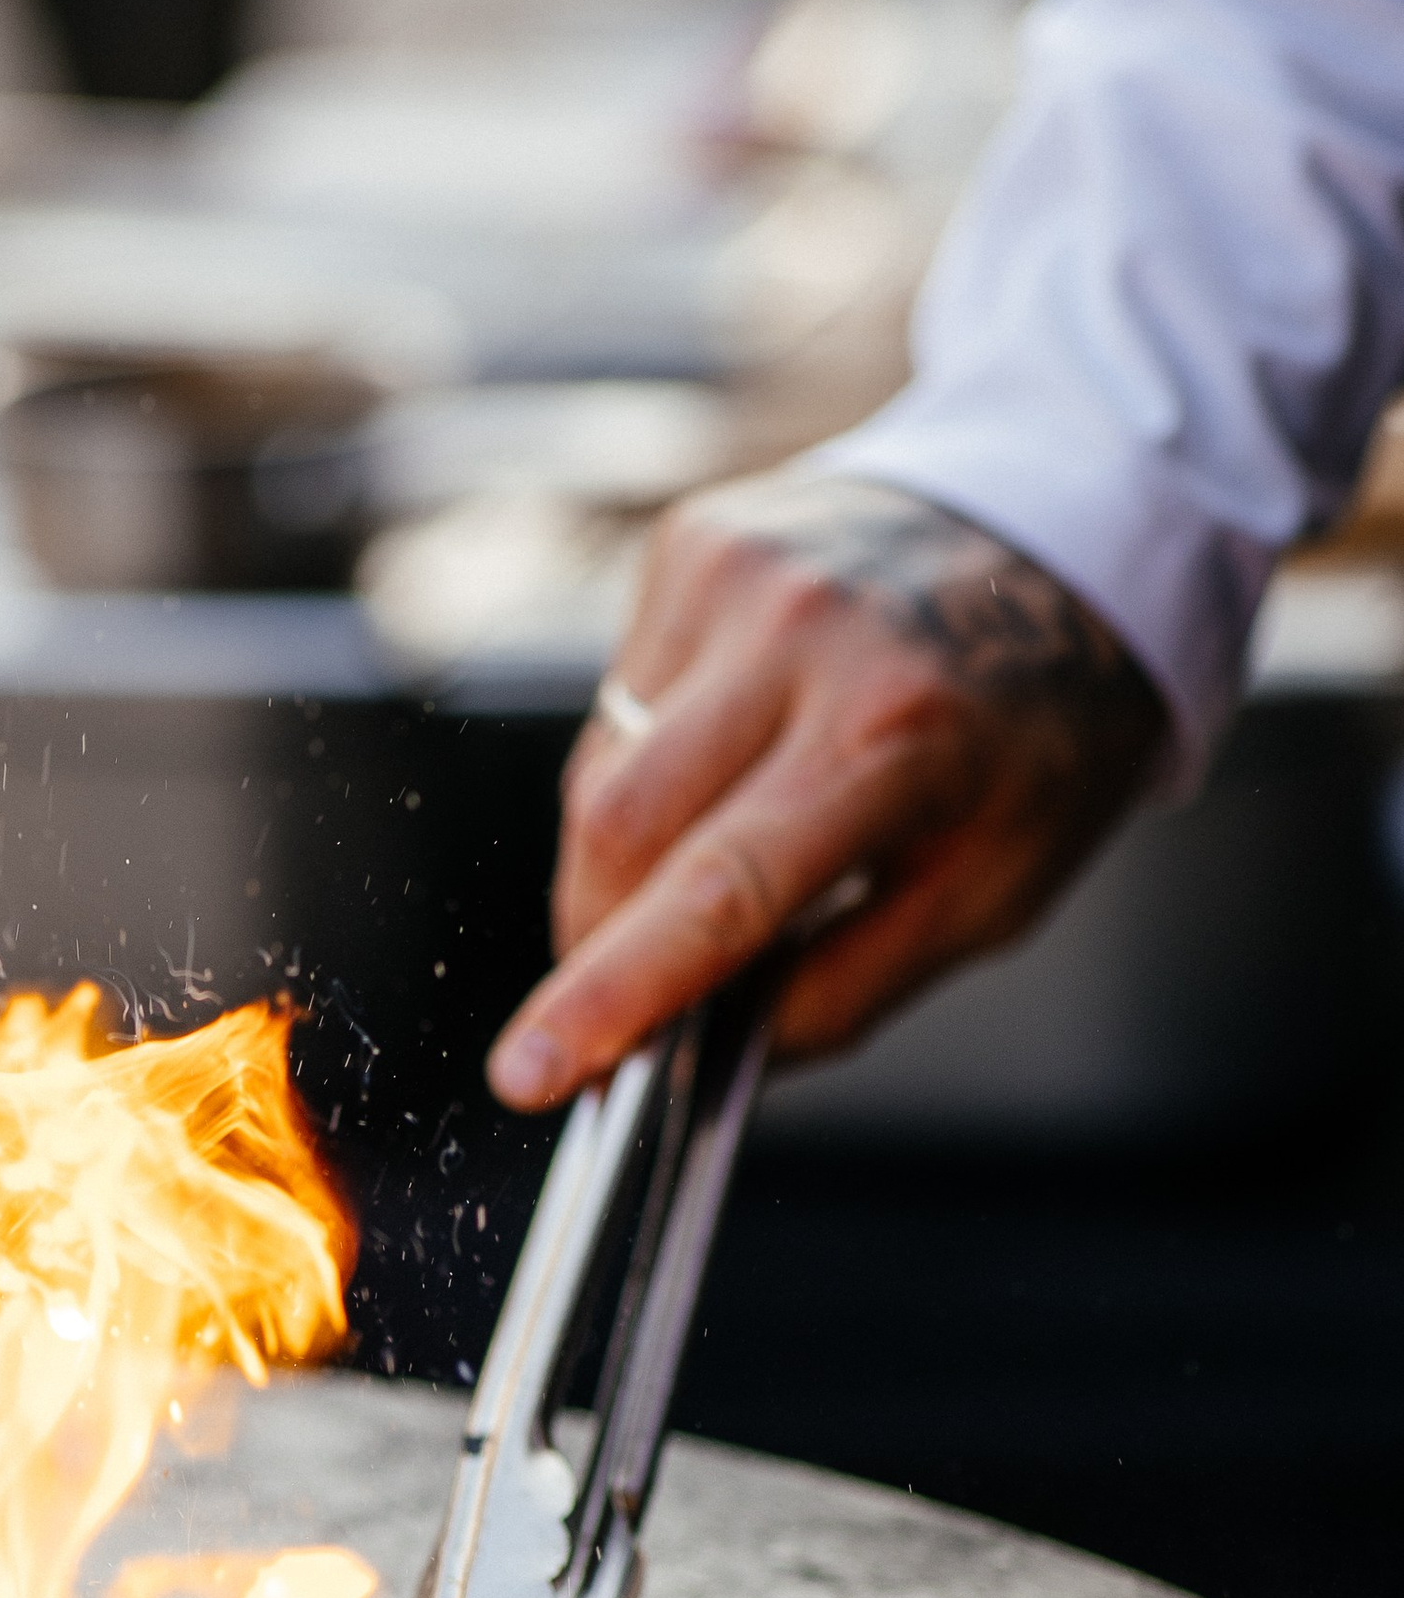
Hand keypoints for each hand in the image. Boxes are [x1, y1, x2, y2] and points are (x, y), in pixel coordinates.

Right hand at [486, 474, 1169, 1107]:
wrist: (1067, 523)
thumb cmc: (1043, 724)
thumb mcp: (994, 890)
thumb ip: (845, 987)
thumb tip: (703, 1053)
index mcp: (901, 736)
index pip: (719, 890)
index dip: (613, 995)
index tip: (531, 1073)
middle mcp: (806, 637)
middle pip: (620, 834)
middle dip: (600, 943)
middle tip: (629, 1000)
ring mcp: (738, 577)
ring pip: (601, 776)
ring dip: (625, 861)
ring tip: (725, 847)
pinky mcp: (695, 545)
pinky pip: (620, 702)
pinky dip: (650, 769)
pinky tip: (733, 754)